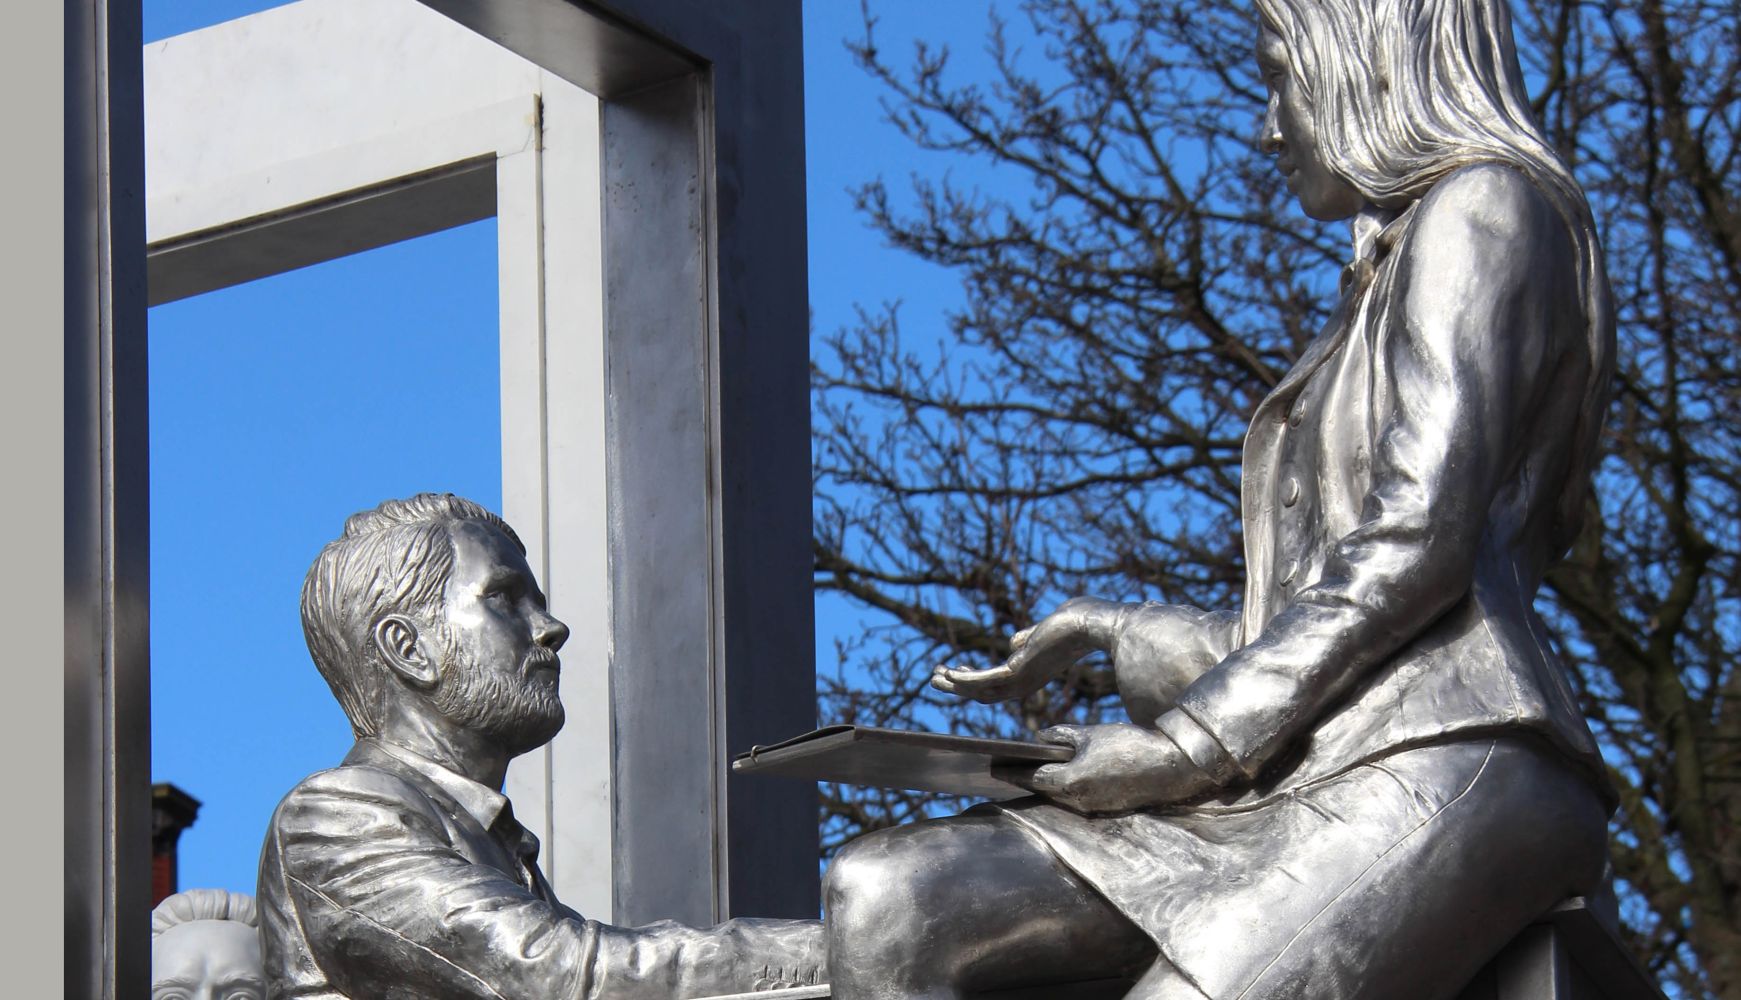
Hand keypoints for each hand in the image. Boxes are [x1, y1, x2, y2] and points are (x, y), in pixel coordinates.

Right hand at [932, 597, 1122, 702]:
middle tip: (937, 677)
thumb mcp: (1045, 629)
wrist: (1096, 623)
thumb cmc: (1080, 621)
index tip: (958, 669)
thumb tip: (1014, 641)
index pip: (999, 683)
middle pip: (985, 693)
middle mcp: (1026, 681)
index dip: (976, 679)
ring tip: (934, 675)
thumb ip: (1029, 637)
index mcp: (1032, 672)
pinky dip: (964, 681)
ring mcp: (1022, 678)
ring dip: (955, 685)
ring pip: (981, 690)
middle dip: (959, 686)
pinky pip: (984, 682)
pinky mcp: (1019, 672)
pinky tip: (949, 673)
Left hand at [1000, 723, 1215, 814]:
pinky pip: (1078, 799)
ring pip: (1060, 796)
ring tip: (1026, 772)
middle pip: (1042, 790)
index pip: (1029, 778)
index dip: (1008, 770)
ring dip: (1044, 784)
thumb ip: (1063, 735)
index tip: (989, 765)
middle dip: (1023, 779)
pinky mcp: (1108, 809)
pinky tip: (1060, 777)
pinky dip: (1065, 788)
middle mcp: (1078, 802)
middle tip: (1002, 769)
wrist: (1173, 766)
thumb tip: (1042, 737)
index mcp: (1070, 782)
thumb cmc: (1130, 744)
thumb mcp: (1091, 734)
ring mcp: (1094, 808)